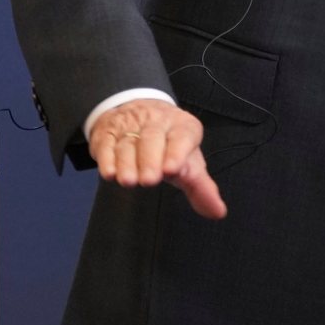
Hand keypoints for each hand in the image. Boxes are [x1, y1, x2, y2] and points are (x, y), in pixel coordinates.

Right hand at [89, 98, 226, 219]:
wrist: (140, 111)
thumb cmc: (169, 146)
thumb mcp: (188, 162)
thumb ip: (201, 187)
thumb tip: (218, 213)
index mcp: (182, 126)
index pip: (182, 136)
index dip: (177, 151)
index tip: (173, 170)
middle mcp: (157, 121)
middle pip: (152, 137)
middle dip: (150, 159)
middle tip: (150, 180)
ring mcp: (131, 124)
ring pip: (128, 141)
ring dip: (127, 162)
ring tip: (128, 181)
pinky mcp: (108, 130)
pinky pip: (107, 142)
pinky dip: (106, 158)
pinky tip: (110, 173)